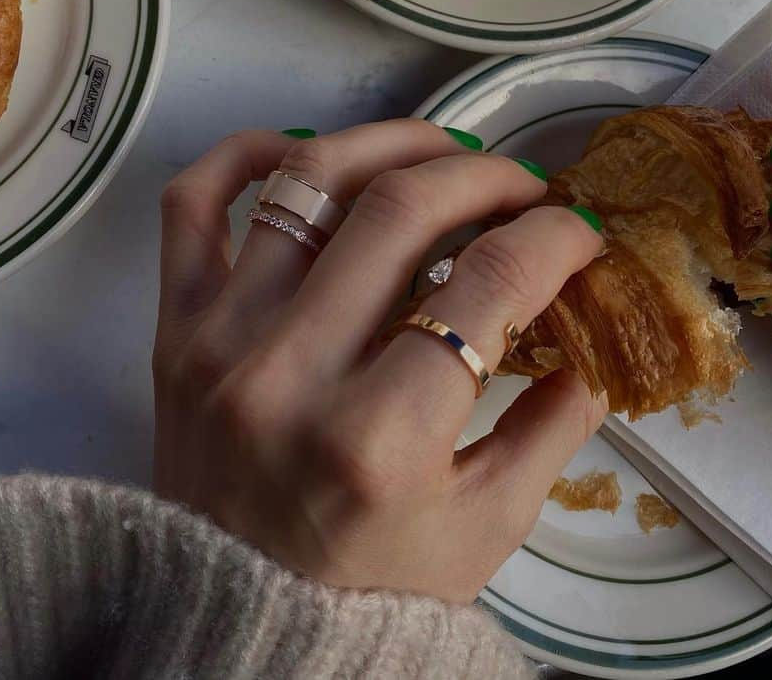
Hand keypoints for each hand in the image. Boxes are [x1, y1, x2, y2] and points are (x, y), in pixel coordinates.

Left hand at [151, 120, 604, 602]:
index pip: (489, 284)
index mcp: (380, 438)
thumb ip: (551, 428)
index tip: (578, 232)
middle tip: (522, 186)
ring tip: (440, 149)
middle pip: (401, 209)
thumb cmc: (371, 590)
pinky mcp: (173, 329)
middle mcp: (292, 373)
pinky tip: (304, 148)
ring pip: (306, 180)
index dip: (552, 239)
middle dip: (484, 176)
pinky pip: (191, 205)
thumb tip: (598, 337)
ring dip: (388, 141)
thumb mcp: (485, 529)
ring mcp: (222, 340)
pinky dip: (244, 152)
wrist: (236, 634)